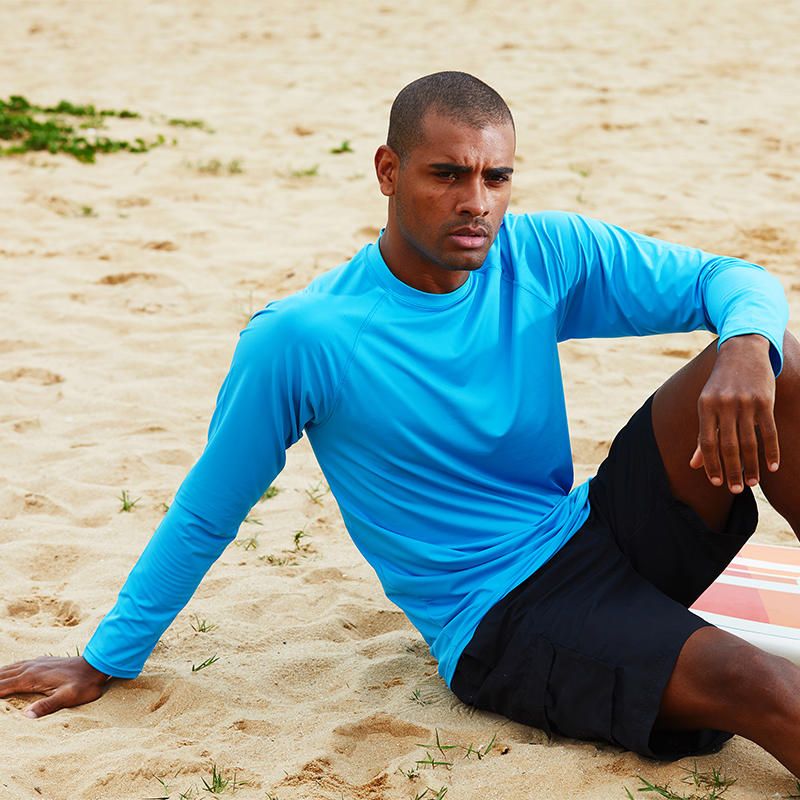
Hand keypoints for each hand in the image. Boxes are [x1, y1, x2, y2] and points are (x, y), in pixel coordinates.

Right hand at [0, 656, 109, 717]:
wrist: (97, 665)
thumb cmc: (83, 684)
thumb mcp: (68, 697)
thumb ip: (48, 706)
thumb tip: (26, 716)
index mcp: (32, 678)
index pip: (2, 687)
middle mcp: (30, 668)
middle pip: (0, 676)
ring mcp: (34, 663)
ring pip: (6, 669)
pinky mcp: (40, 661)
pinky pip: (16, 665)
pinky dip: (4, 670)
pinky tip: (3, 672)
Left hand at [690, 334, 779, 492]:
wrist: (741, 351)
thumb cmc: (720, 384)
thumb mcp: (706, 404)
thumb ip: (703, 434)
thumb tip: (694, 464)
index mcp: (705, 407)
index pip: (707, 443)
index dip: (711, 465)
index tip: (717, 483)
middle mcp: (724, 405)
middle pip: (728, 446)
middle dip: (732, 470)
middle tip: (736, 490)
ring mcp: (745, 403)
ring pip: (749, 442)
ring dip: (752, 466)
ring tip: (752, 483)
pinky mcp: (764, 401)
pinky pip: (769, 431)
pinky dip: (771, 451)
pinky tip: (772, 466)